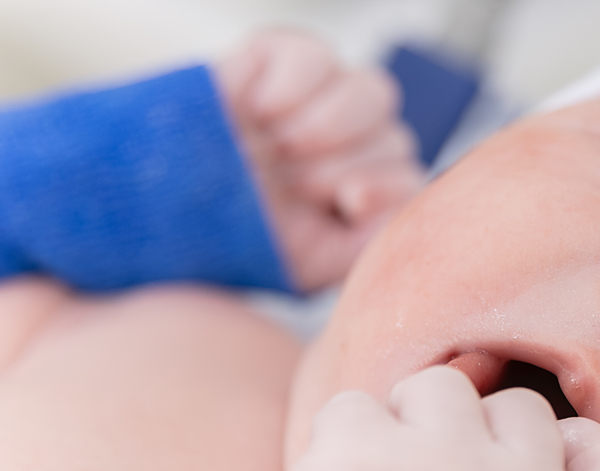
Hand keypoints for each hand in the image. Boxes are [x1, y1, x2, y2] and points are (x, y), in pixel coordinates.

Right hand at [215, 30, 423, 291]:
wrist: (166, 218)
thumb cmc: (242, 241)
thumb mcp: (313, 262)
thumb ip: (368, 240)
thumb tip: (379, 199)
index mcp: (368, 187)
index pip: (408, 179)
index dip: (383, 187)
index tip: (344, 202)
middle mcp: (355, 140)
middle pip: (394, 137)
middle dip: (340, 167)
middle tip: (289, 184)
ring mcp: (324, 95)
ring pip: (370, 92)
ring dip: (324, 128)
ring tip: (276, 150)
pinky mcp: (282, 55)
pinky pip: (314, 57)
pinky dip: (289, 89)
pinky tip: (258, 113)